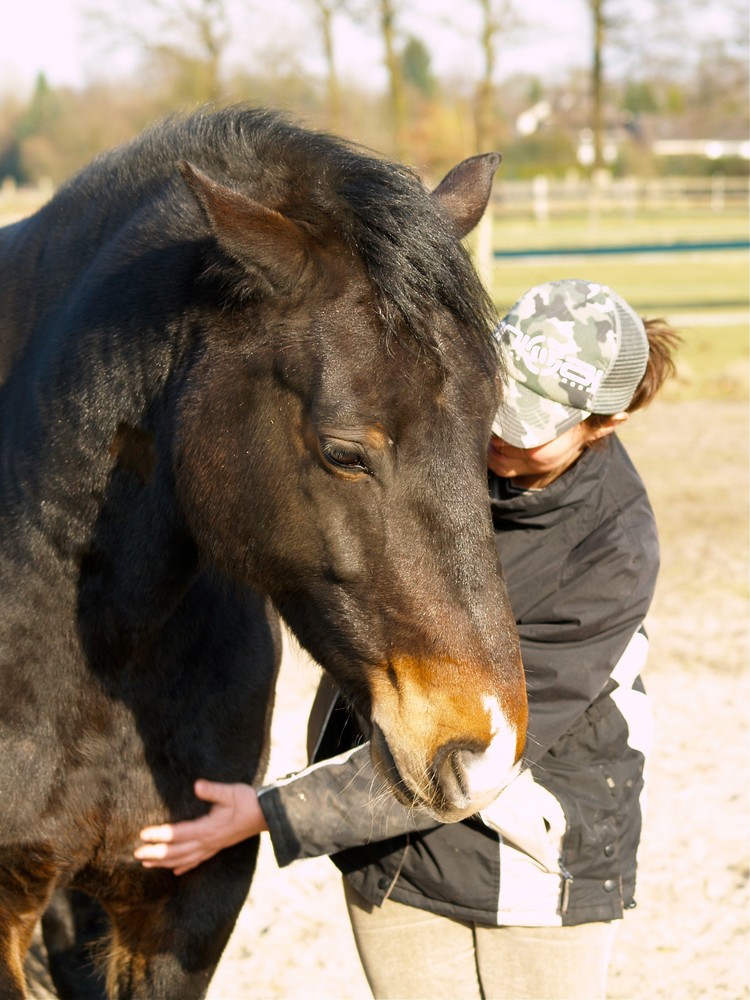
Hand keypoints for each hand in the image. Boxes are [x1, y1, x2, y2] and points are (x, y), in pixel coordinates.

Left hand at [135, 779, 267, 875]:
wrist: (267, 815)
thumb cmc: (248, 801)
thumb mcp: (231, 792)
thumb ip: (213, 790)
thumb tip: (196, 784)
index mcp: (208, 828)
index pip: (178, 834)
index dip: (160, 835)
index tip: (143, 835)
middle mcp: (208, 842)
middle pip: (176, 851)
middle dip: (155, 853)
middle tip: (136, 853)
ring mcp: (212, 847)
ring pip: (183, 859)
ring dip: (164, 862)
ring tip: (146, 863)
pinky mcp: (217, 847)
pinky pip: (197, 861)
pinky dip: (183, 866)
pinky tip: (175, 871)